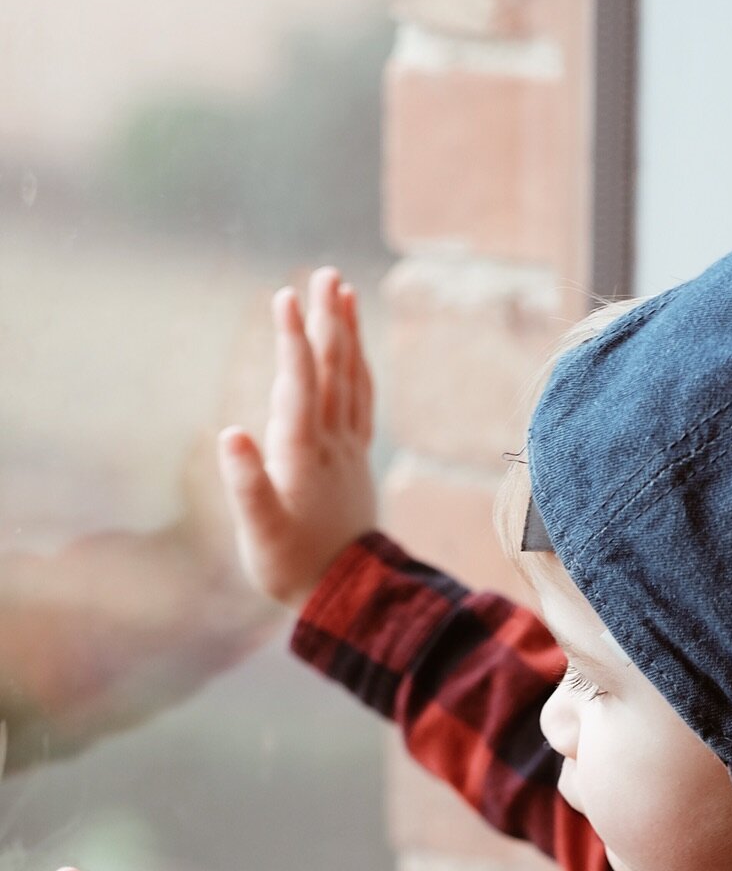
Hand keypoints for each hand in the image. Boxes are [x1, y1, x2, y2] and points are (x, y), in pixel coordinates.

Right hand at [216, 264, 377, 612]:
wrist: (345, 597)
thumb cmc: (291, 566)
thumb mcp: (260, 532)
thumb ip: (246, 485)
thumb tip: (230, 434)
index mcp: (302, 455)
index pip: (299, 385)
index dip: (293, 340)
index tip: (287, 295)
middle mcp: (331, 445)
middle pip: (333, 372)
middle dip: (329, 321)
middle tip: (326, 274)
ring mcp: (349, 450)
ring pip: (352, 381)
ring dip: (348, 336)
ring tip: (344, 293)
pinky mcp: (356, 460)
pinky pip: (362, 402)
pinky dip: (359, 369)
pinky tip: (356, 348)